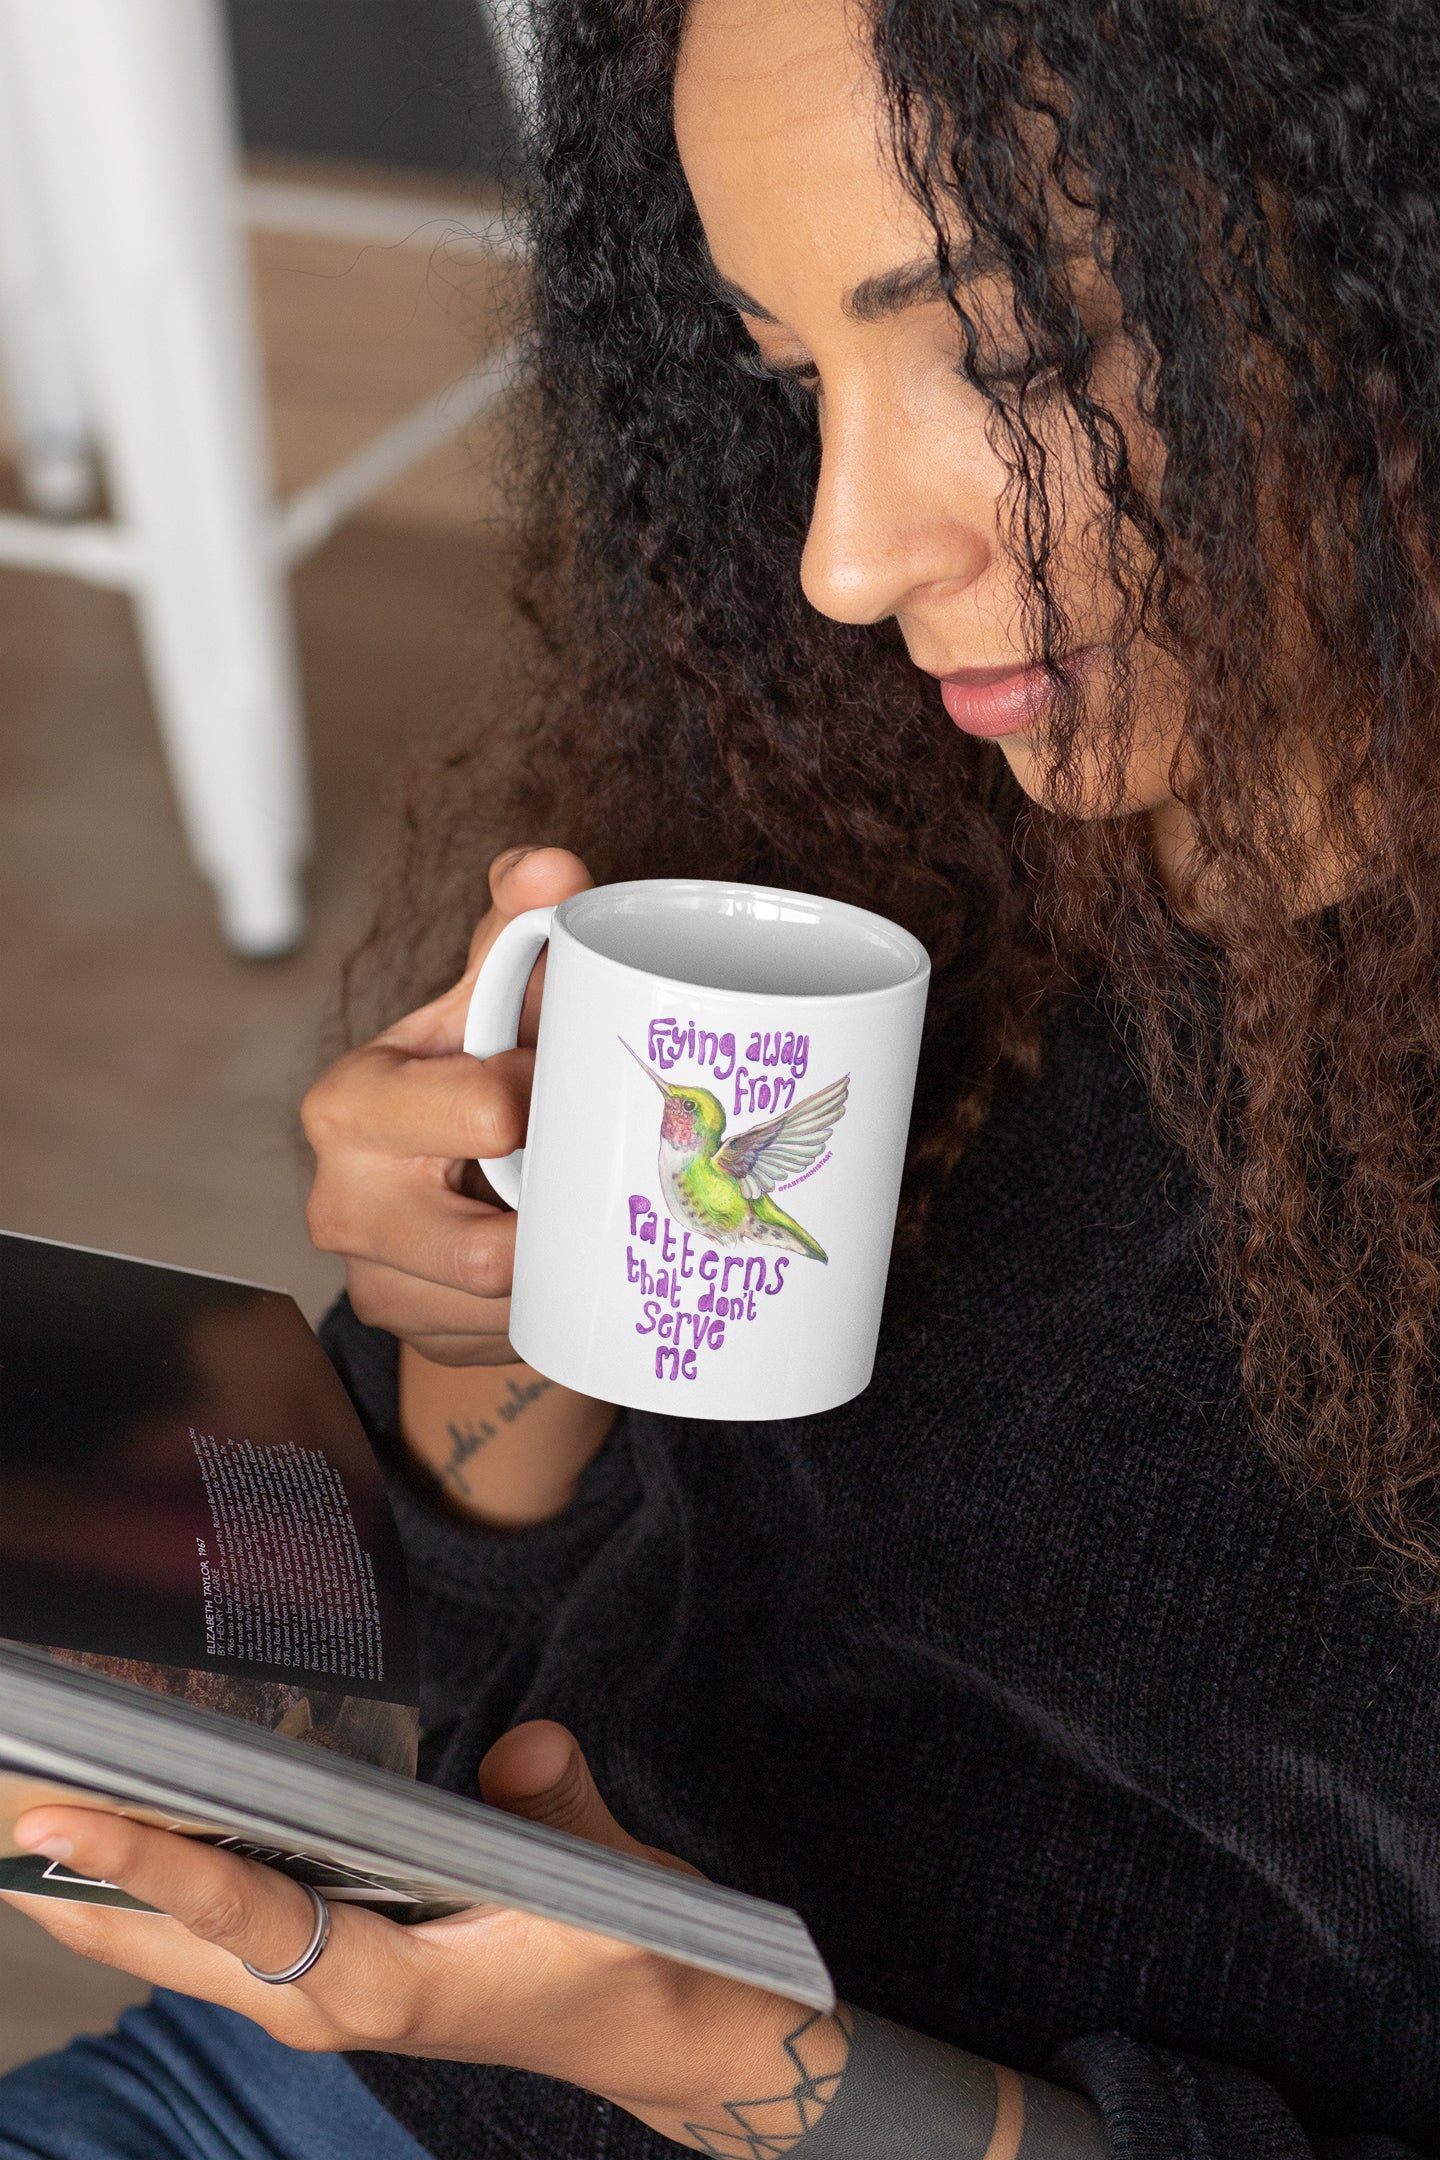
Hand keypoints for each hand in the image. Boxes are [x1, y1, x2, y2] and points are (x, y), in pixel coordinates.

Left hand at [2, 1724, 815, 2148]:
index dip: (142, 1859)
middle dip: (69, 1870)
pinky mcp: (322, 1971)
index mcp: (381, 1985)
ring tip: (22, 1797)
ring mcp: (314, 1990)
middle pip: (160, 1935)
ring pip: (167, 1939)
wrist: (647, 2029)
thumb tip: (524, 1749)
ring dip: (89, 1878)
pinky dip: (148, 1877)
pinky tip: (119, 1825)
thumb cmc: (624, 1958)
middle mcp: (323, 1997)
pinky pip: (206, 1926)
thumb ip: (556, 1807)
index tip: (50, 1814)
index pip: (238, 1911)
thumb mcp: (608, 1884)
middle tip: (2, 1782)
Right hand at [303, 847, 593, 1368]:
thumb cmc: (476, 1068)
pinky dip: (549, 1303)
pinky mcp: (412, 1335)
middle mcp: (341, 1199)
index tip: (561, 1083)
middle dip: (555, 1207)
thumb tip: (551, 868)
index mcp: (352, 1101)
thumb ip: (517, 933)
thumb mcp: (491, 1002)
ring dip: (559, 1263)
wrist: (450, 1177)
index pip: (484, 1111)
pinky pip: (510, 1336)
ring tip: (570, 1211)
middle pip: (487, 1243)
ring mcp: (372, 1280)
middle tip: (582, 1166)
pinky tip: (554, 1260)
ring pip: (510, 1299)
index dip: (548, 1100)